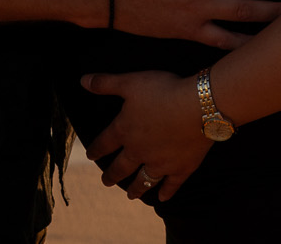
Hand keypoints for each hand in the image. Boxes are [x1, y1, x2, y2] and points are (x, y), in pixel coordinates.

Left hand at [82, 70, 213, 202]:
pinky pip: (171, 185)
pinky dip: (166, 192)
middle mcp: (139, 151)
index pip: (104, 143)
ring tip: (130, 195)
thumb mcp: (131, 82)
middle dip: (112, 175)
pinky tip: (162, 199)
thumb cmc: (163, 91)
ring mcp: (160, 163)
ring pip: (143, 180)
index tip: (90, 156)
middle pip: (121, 167)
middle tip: (106, 182)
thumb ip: (106, 83)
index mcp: (125, 130)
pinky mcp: (181, 168)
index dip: (96, 149)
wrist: (198, 106)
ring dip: (136, 189)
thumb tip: (82, 80)